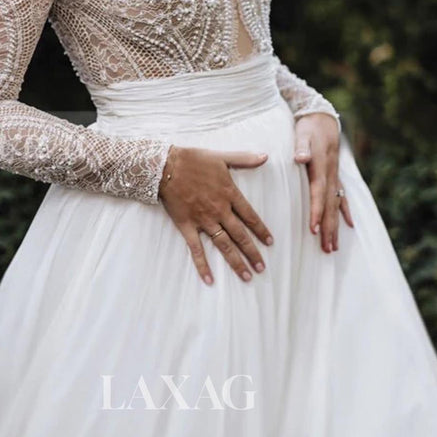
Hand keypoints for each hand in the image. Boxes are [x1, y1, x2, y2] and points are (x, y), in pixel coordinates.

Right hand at [158, 146, 273, 285]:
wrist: (165, 166)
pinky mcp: (187, 226)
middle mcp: (219, 211)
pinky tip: (209, 280)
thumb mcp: (222, 157)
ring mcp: (203, 220)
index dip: (261, 230)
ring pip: (224, 245)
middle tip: (262, 268)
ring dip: (236, 262)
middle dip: (252, 253)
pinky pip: (196, 249)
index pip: (250, 217)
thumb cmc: (193, 159)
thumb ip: (244, 159)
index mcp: (229, 194)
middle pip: (240, 236)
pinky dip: (202, 265)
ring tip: (247, 276)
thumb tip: (265, 156)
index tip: (270, 243)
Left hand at [293, 113, 354, 252]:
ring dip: (336, 226)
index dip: (317, 211)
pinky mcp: (335, 175)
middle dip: (329, 228)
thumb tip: (301, 157)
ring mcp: (335, 176)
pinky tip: (349, 225)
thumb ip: (301, 145)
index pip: (319, 193)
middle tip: (327, 249)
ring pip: (336, 205)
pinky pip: (342, 196)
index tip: (314, 229)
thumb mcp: (302, 133)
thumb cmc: (308, 127)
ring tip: (334, 246)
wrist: (322, 116)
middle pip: (330, 205)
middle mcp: (330, 174)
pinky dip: (345, 211)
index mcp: (321, 167)